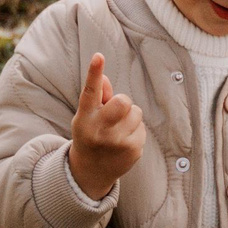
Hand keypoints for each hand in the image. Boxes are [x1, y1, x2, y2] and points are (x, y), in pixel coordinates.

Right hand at [69, 54, 143, 199]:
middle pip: (123, 101)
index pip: (90, 90)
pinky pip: (142, 127)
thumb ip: (98, 96)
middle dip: (122, 102)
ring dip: (130, 117)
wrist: (91, 171)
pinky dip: (135, 131)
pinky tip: (123, 142)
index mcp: (85, 117)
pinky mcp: (133, 150)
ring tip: (117, 130)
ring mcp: (117, 142)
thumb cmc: (90, 134)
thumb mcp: (87, 116)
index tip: (98, 56)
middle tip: (115, 112)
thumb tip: (105, 78)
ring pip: (136, 112)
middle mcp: (99, 130)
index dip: (94, 72)